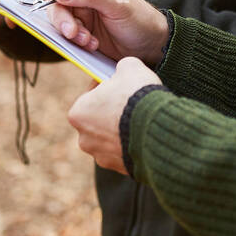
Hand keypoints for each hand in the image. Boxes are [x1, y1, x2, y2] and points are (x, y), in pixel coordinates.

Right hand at [43, 0, 169, 64]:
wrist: (148, 46)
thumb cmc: (140, 19)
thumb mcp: (118, 4)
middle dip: (61, 15)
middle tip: (71, 31)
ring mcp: (81, 8)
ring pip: (59, 15)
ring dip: (70, 30)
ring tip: (87, 40)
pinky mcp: (80, 26)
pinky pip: (66, 31)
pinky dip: (76, 39)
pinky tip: (92, 44)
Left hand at [67, 57, 161, 172]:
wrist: (158, 128)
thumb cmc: (137, 96)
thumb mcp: (129, 66)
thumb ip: (121, 67)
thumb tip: (123, 70)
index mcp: (78, 113)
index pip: (90, 95)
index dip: (106, 87)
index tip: (121, 84)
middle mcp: (84, 139)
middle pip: (99, 119)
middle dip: (114, 111)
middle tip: (133, 102)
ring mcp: (102, 156)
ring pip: (112, 138)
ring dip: (123, 130)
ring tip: (143, 120)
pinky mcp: (120, 168)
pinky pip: (125, 152)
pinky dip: (134, 144)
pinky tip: (147, 133)